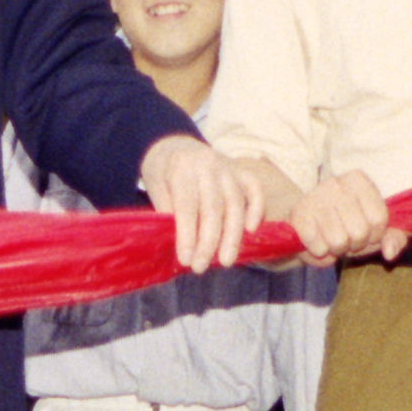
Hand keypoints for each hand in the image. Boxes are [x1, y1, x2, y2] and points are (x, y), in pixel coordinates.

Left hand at [139, 133, 262, 271]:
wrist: (174, 143)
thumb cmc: (162, 171)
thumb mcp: (154, 187)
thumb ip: (167, 211)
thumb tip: (180, 243)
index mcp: (182, 168)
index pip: (187, 206)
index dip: (187, 235)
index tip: (186, 260)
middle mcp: (208, 166)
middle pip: (214, 208)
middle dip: (209, 242)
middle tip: (201, 267)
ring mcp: (228, 167)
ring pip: (236, 203)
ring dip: (232, 236)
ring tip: (225, 260)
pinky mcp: (242, 171)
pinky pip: (255, 189)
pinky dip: (257, 209)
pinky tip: (250, 231)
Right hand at [285, 168, 402, 262]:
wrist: (306, 229)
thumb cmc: (345, 227)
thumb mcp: (375, 230)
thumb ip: (393, 238)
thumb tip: (390, 252)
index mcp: (359, 180)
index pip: (379, 219)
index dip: (374, 235)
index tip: (364, 231)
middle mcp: (336, 183)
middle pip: (360, 232)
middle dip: (354, 244)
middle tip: (344, 237)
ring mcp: (315, 197)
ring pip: (338, 241)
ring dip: (336, 250)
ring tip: (330, 239)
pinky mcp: (298, 214)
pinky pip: (318, 247)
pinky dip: (319, 252)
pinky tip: (316, 241)